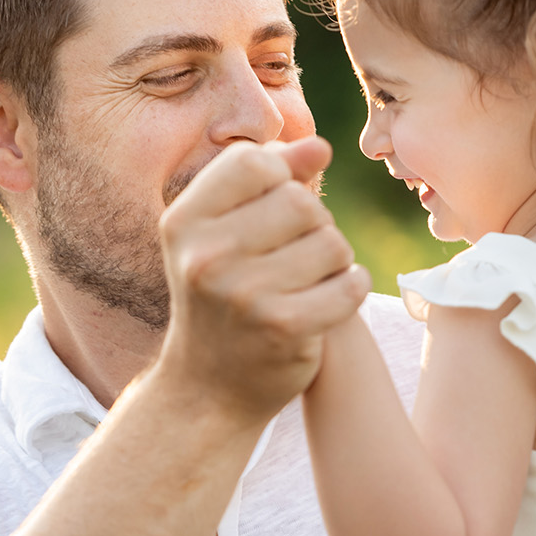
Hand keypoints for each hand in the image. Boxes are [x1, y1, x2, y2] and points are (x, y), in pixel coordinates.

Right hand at [156, 136, 367, 422]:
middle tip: (294, 255)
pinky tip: (329, 301)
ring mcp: (244, 294)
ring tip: (307, 281)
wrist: (207, 389)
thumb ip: (272, 179)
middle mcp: (206, 256)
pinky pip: (350, 284)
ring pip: (331, 242)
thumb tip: (320, 146)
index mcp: (184, 221)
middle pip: (301, 202)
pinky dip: (350, 289)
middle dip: (312, 225)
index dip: (279, 178)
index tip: (273, 210)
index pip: (255, 162)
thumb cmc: (222, 296)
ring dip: (333, 260)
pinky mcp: (284, 328)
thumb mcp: (224, 233)